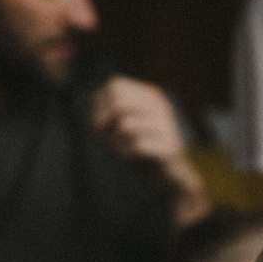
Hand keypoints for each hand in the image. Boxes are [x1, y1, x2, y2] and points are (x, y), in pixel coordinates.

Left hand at [91, 77, 209, 224]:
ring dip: (115, 143)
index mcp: (149, 95)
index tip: (97, 127)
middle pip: (118, 103)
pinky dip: (127, 155)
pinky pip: (136, 146)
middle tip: (105, 141)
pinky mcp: (169, 146)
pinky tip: (133, 160)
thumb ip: (104, 118)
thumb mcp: (118, 129)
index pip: (115, 85)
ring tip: (122, 151)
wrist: (169, 176)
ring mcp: (166, 124)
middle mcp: (160, 105)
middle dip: (104, 123)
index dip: (98, 105)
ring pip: (125, 125)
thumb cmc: (139, 150)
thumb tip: (93, 123)